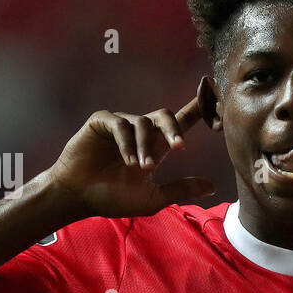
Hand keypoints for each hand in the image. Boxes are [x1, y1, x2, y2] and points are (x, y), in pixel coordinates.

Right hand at [48, 85, 216, 218]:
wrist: (80, 198)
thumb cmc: (113, 198)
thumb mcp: (153, 197)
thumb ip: (181, 189)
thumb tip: (213, 186)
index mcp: (155, 146)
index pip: (180, 122)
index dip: (196, 109)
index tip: (212, 95)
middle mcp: (140, 132)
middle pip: (165, 116)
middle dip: (175, 129)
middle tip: (180, 148)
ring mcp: (120, 125)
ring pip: (142, 124)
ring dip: (145, 147)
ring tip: (142, 168)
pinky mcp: (101, 122)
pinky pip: (120, 124)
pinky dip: (127, 142)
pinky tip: (127, 160)